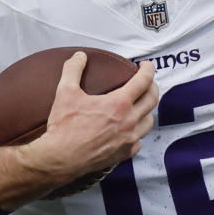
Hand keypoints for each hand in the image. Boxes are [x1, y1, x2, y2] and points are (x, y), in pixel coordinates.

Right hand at [39, 53, 158, 182]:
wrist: (61, 158)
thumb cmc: (64, 127)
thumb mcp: (65, 92)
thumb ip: (73, 70)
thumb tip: (79, 56)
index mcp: (118, 104)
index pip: (143, 81)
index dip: (148, 70)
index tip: (147, 65)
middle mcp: (129, 122)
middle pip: (152, 100)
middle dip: (152, 87)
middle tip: (146, 82)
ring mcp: (129, 139)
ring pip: (149, 121)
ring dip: (147, 110)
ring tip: (140, 105)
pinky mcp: (124, 153)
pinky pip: (139, 141)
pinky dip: (138, 132)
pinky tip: (130, 129)